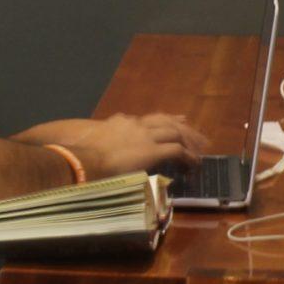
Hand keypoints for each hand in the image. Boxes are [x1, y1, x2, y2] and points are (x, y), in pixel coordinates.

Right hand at [67, 113, 200, 179]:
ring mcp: (145, 136)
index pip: (150, 118)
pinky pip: (177, 151)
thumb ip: (103, 143)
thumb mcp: (94, 144)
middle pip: (167, 121)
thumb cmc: (83, 156)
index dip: (168, 120)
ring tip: (200, 150)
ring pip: (175, 132)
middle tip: (198, 137)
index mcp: (121, 123)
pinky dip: (188, 157)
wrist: (84, 159)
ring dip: (190, 140)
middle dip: (184, 128)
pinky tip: (194, 164)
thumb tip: (103, 154)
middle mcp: (136, 125)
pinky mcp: (152, 150)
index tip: (180, 120)